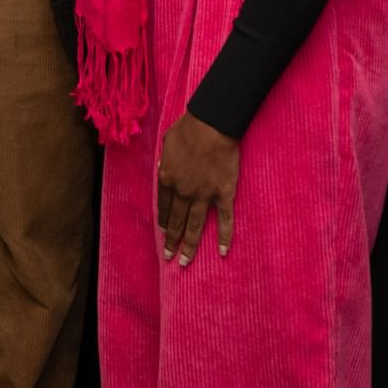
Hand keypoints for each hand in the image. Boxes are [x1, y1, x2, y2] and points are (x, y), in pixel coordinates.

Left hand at [156, 111, 240, 263]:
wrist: (211, 126)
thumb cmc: (187, 129)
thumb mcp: (167, 143)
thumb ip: (166, 160)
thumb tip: (165, 168)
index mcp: (166, 178)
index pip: (162, 205)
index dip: (163, 219)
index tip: (163, 230)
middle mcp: (182, 192)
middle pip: (175, 220)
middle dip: (171, 240)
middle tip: (169, 256)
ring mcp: (203, 195)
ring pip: (194, 226)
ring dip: (189, 245)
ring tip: (185, 262)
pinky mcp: (223, 194)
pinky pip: (224, 220)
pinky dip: (224, 237)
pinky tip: (223, 252)